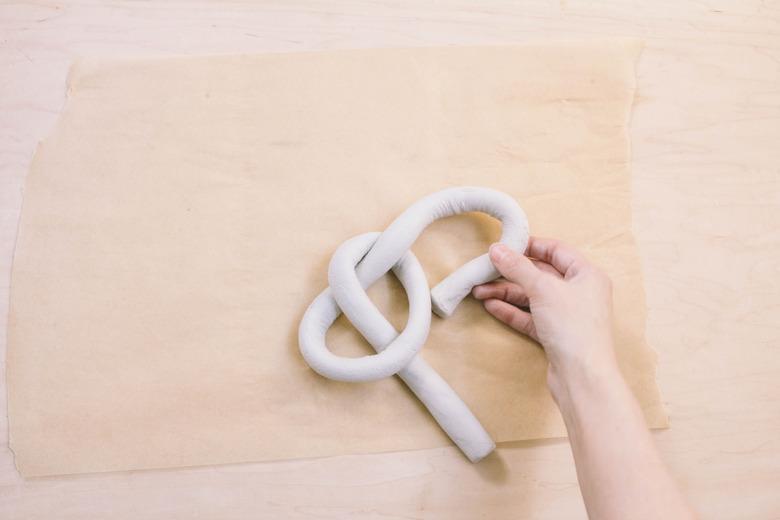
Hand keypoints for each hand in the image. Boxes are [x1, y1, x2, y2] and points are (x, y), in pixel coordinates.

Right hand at [472, 237, 618, 396]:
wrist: (582, 377)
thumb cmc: (574, 328)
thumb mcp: (542, 289)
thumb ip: (518, 267)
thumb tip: (497, 249)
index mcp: (587, 275)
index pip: (556, 251)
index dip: (530, 246)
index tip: (506, 245)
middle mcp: (580, 293)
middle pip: (540, 275)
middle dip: (511, 273)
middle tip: (485, 271)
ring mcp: (567, 316)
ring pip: (532, 298)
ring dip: (506, 293)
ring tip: (479, 291)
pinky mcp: (556, 335)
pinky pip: (530, 317)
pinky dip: (512, 311)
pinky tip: (491, 306)